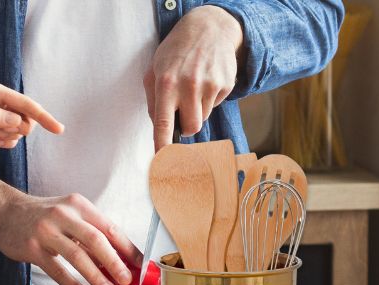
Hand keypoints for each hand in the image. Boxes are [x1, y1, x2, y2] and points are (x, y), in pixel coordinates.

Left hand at [0, 79, 64, 148]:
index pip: (25, 104)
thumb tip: (16, 122)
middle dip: (20, 130)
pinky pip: (8, 137)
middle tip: (0, 135)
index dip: (43, 116)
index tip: (58, 129)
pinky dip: (6, 142)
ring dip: (11, 137)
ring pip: (18, 129)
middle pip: (26, 118)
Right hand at [0, 174, 140, 284]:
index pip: (109, 227)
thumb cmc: (42, 216)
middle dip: (115, 263)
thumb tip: (119, 258)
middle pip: (96, 240)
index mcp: (78, 204)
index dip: (127, 247)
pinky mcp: (32, 248)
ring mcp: (46, 231)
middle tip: (127, 281)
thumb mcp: (68, 214)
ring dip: (96, 277)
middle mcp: (63, 214)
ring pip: (77, 256)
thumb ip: (89, 231)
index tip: (140, 265)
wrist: (3, 211)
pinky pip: (57, 271)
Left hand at [144, 5, 243, 148]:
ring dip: (197, 110)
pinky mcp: (226, 84)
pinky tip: (205, 81)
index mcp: (166, 84)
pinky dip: (209, 99)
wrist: (209, 28)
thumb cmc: (176, 51)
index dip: (162, 145)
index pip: (163, 123)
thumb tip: (158, 128)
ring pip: (204, 118)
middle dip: (186, 127)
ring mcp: (210, 85)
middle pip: (192, 128)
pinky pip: (215, 105)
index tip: (162, 160)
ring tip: (193, 88)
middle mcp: (189, 86)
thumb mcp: (154, 70)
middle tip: (182, 112)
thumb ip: (152, 100)